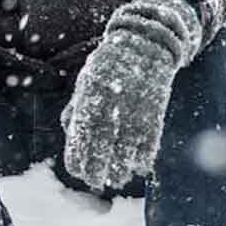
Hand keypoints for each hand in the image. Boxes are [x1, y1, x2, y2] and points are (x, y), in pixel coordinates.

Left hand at [62, 0, 201, 189]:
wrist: (147, 43)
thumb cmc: (110, 66)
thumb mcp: (87, 81)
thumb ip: (77, 107)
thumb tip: (69, 134)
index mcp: (91, 93)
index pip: (81, 133)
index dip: (78, 154)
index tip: (77, 171)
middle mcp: (112, 101)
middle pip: (102, 143)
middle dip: (97, 167)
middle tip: (94, 183)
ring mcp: (136, 105)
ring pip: (127, 146)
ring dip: (121, 167)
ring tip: (114, 179)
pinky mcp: (156, 108)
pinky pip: (150, 139)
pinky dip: (144, 156)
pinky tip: (137, 167)